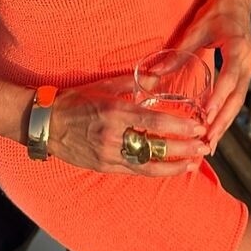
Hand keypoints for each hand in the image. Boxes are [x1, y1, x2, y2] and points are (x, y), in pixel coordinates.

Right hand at [45, 75, 209, 177]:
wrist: (46, 124)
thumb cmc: (75, 101)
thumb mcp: (103, 86)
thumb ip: (132, 84)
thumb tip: (157, 78)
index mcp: (115, 112)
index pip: (154, 121)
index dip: (179, 126)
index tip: (198, 126)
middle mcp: (113, 136)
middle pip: (156, 146)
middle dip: (183, 148)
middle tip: (204, 146)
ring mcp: (108, 155)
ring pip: (148, 165)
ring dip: (174, 166)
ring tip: (194, 163)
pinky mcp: (104, 167)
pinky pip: (135, 171)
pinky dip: (155, 171)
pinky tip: (171, 170)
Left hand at [173, 0, 250, 153]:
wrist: (238, 0)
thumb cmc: (217, 12)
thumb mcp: (197, 29)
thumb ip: (178, 52)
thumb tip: (154, 73)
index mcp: (239, 49)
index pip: (229, 80)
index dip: (217, 100)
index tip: (205, 118)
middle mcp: (249, 62)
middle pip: (237, 98)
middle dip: (222, 122)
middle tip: (208, 143)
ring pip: (238, 102)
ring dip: (225, 123)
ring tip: (211, 144)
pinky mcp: (246, 71)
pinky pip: (237, 97)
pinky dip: (227, 113)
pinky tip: (216, 128)